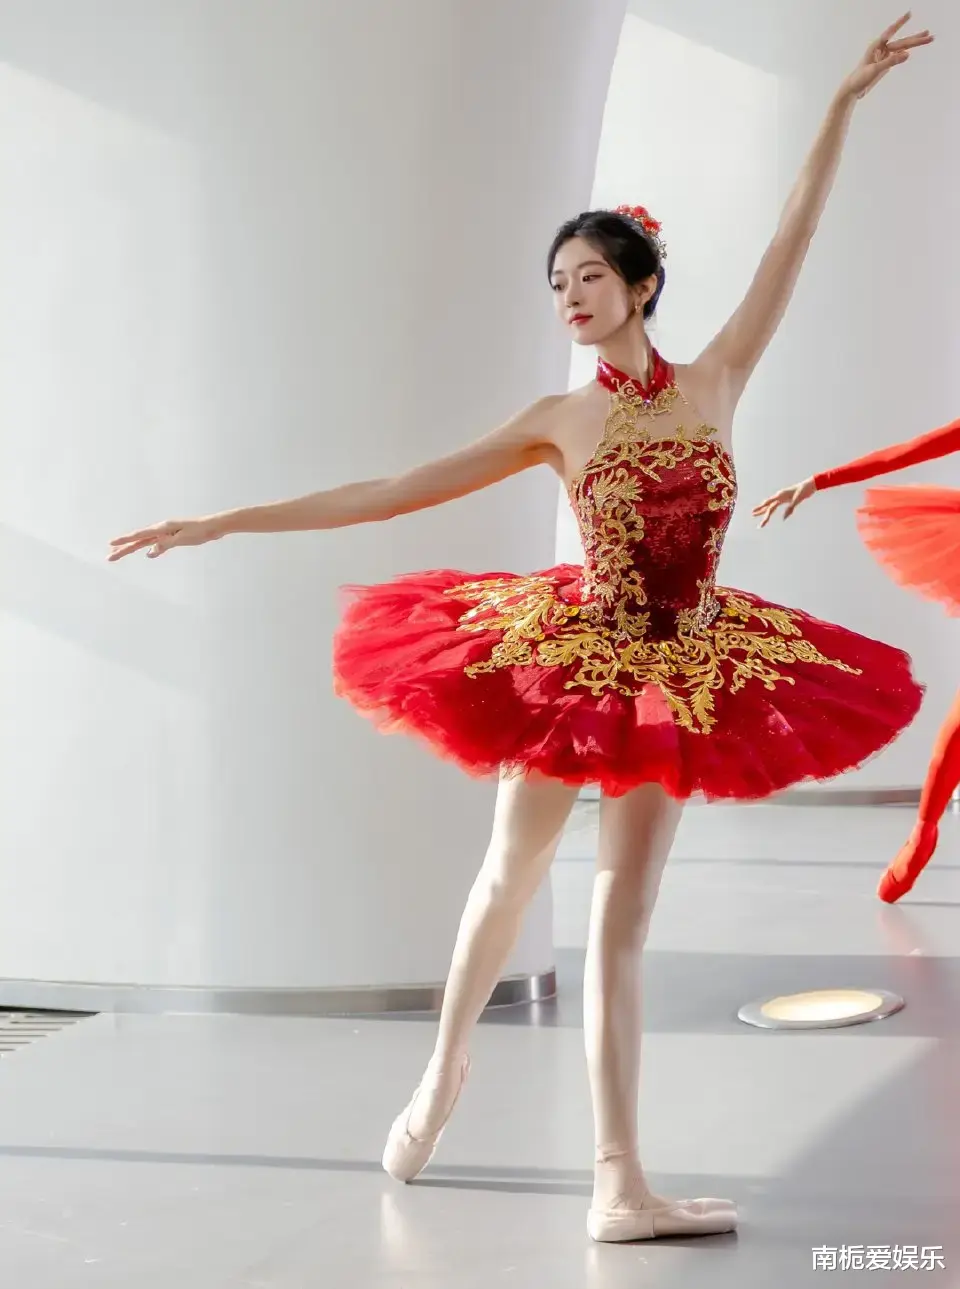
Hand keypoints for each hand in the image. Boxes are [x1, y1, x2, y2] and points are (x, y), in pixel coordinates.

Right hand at [107, 516, 222, 561]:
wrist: (214, 526)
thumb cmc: (200, 531)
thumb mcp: (182, 538)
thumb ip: (166, 544)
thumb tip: (150, 551)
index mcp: (163, 528)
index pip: (139, 536)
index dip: (125, 541)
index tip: (111, 544)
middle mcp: (162, 529)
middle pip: (139, 540)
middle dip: (124, 548)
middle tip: (110, 557)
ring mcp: (167, 533)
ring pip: (147, 543)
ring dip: (134, 549)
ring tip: (120, 555)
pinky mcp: (174, 538)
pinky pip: (159, 545)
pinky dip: (153, 550)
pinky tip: (150, 555)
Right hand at [752, 477, 816, 527]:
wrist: (809, 485)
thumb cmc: (804, 491)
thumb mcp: (797, 500)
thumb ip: (790, 508)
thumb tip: (783, 518)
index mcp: (781, 495)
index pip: (768, 503)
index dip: (760, 508)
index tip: (753, 512)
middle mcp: (779, 496)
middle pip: (768, 505)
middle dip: (760, 511)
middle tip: (752, 515)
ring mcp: (782, 498)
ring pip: (770, 505)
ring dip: (763, 510)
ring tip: (755, 514)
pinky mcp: (785, 499)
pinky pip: (776, 506)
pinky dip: (771, 510)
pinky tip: (769, 513)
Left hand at [840, 12, 932, 101]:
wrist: (852, 90)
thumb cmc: (859, 79)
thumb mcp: (875, 70)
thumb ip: (891, 62)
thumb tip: (908, 54)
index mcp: (876, 46)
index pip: (890, 31)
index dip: (900, 23)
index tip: (910, 14)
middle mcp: (881, 48)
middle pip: (901, 42)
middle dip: (916, 39)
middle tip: (930, 35)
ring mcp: (884, 56)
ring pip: (902, 48)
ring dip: (914, 44)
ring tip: (928, 38)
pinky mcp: (885, 63)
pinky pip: (898, 56)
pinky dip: (906, 53)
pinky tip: (912, 50)